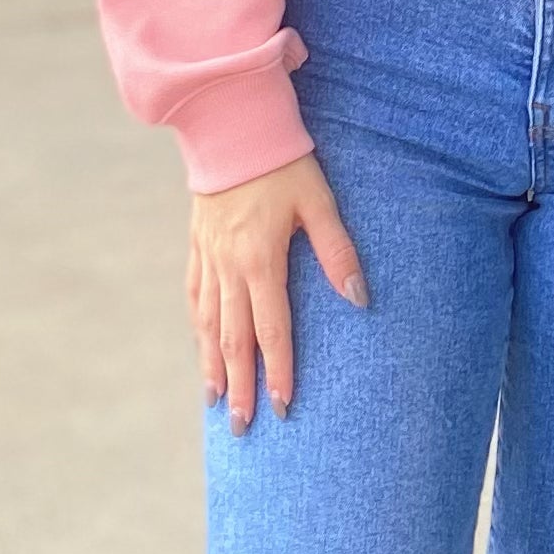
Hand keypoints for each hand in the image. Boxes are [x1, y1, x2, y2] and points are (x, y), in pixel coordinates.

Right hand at [188, 149, 367, 433]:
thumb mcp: (318, 200)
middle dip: (240, 386)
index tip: (284, 408)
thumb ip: (337, 250)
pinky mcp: (197, 243)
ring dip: (213, 365)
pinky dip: (198, 326)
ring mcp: (208, 256)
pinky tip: (201, 345)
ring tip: (215, 402)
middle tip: (243, 429)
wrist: (232, 125)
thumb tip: (359, 297)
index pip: (271, 330)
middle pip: (233, 339)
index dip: (279, 372)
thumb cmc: (284, 162)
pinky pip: (194, 295)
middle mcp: (229, 266)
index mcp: (261, 260)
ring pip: (208, 323)